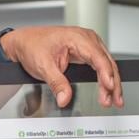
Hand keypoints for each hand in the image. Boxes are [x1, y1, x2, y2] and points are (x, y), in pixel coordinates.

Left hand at [1, 26, 122, 109]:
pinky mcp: (86, 53)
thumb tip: (65, 98)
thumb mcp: (43, 66)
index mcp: (77, 37)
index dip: (105, 73)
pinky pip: (100, 66)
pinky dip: (105, 79)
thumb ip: (56, 83)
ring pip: (106, 64)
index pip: (97, 57)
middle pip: (107, 62)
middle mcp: (86, 39)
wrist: (24, 42)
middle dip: (113, 83)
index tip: (108, 87)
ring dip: (111, 83)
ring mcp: (88, 45)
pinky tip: (107, 90)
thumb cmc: (33, 46)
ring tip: (113, 100)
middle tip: (114, 101)